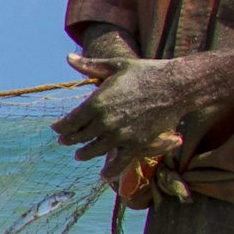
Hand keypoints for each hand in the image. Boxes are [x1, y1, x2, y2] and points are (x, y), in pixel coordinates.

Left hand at [50, 54, 199, 166]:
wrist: (177, 85)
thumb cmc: (145, 72)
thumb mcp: (115, 66)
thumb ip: (90, 65)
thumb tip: (68, 57)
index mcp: (97, 102)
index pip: (70, 122)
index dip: (60, 127)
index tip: (56, 128)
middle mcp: (106, 122)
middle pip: (79, 137)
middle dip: (70, 139)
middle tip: (65, 141)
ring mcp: (121, 136)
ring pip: (94, 151)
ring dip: (84, 154)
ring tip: (80, 155)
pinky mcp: (137, 145)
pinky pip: (119, 163)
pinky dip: (110, 171)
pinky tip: (103, 176)